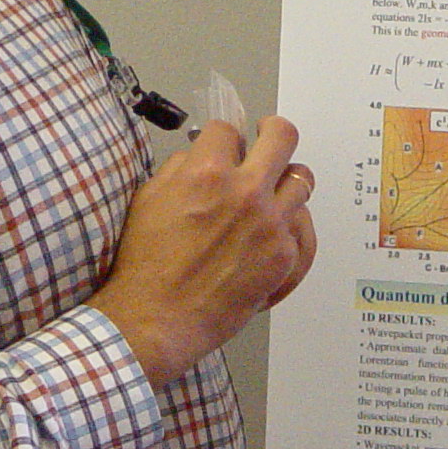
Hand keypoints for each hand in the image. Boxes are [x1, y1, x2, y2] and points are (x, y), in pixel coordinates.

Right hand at [93, 115, 318, 387]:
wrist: (157, 318)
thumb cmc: (145, 263)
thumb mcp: (148, 199)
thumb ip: (179, 169)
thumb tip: (198, 155)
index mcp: (207, 172)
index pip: (228, 130)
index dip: (223, 138)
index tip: (223, 147)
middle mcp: (246, 191)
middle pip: (282, 137)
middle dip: (272, 132)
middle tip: (267, 136)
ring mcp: (271, 224)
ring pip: (302, 178)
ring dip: (285, 179)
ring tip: (274, 187)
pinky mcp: (283, 255)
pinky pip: (301, 226)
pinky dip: (287, 224)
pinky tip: (273, 229)